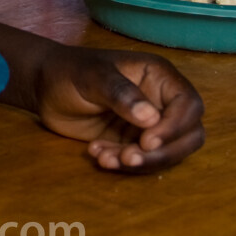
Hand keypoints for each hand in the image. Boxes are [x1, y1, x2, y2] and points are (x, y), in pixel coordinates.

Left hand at [33, 45, 204, 172]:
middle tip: (128, 158)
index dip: (175, 127)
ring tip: (104, 157)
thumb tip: (151, 118)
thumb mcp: (92, 77)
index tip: (147, 142)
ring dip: (140, 162)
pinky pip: (141, 160)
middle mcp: (161, 101)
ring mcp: (149, 124)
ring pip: (166, 153)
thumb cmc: (70, 71)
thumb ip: (120, 94)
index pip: (188, 105)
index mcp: (159, 77)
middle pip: (188, 135)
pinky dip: (122, 163)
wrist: (47, 87)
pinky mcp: (133, 142)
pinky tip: (97, 154)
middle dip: (162, 153)